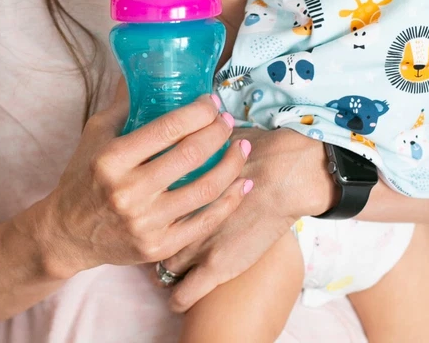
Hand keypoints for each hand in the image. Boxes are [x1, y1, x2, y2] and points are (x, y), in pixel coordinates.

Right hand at [37, 83, 251, 279]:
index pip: (167, 129)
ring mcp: (145, 224)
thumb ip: (123, 103)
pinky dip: (229, 202)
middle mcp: (128, 193)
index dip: (198, 112)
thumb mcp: (95, 134)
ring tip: (241, 147)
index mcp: (112, 159)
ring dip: (232, 164)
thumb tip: (146, 67)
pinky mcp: (158, 248)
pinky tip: (242, 184)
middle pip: (191, 156)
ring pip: (205, 189)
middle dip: (218, 132)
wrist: (66, 234)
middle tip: (227, 120)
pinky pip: (204, 223)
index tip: (211, 101)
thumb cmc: (83, 176)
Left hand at [159, 127, 334, 311]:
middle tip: (159, 237)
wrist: (286, 174)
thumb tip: (188, 132)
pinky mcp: (215, 267)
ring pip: (163, 267)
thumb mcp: (216, 140)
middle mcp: (175, 214)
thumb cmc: (256, 150)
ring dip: (166, 265)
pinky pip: (183, 295)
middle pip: (148, 234)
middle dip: (152, 236)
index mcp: (172, 183)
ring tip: (174, 263)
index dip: (144, 206)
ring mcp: (194, 243)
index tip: (149, 209)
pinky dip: (179, 297)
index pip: (142, 200)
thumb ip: (197, 144)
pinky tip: (178, 294)